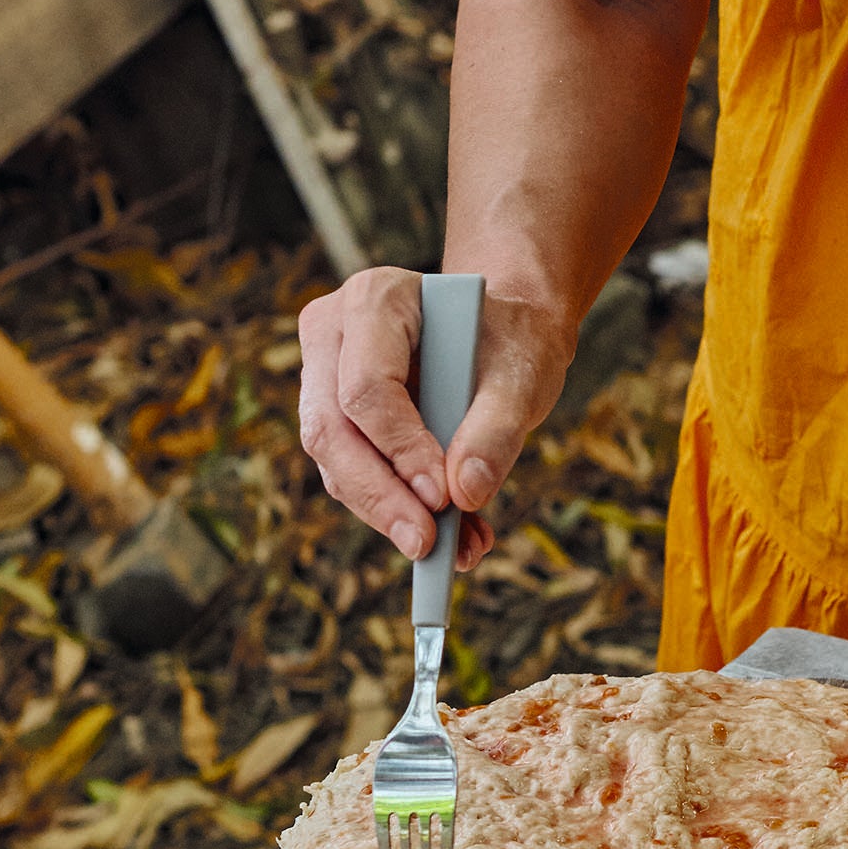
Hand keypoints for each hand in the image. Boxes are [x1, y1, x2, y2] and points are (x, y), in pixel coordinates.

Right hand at [296, 267, 574, 568]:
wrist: (504, 339)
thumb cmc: (511, 343)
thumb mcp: (523, 374)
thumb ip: (497, 429)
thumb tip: (465, 495)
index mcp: (376, 299)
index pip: (365, 386)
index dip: (400, 448)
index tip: (443, 497)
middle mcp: (333, 334)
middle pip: (331, 429)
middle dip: (380, 496)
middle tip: (427, 545)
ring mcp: (324, 378)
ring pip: (333, 462)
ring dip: (387, 513)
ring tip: (452, 549)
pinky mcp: (335, 421)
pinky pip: (352, 476)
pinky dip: (397, 512)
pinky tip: (450, 540)